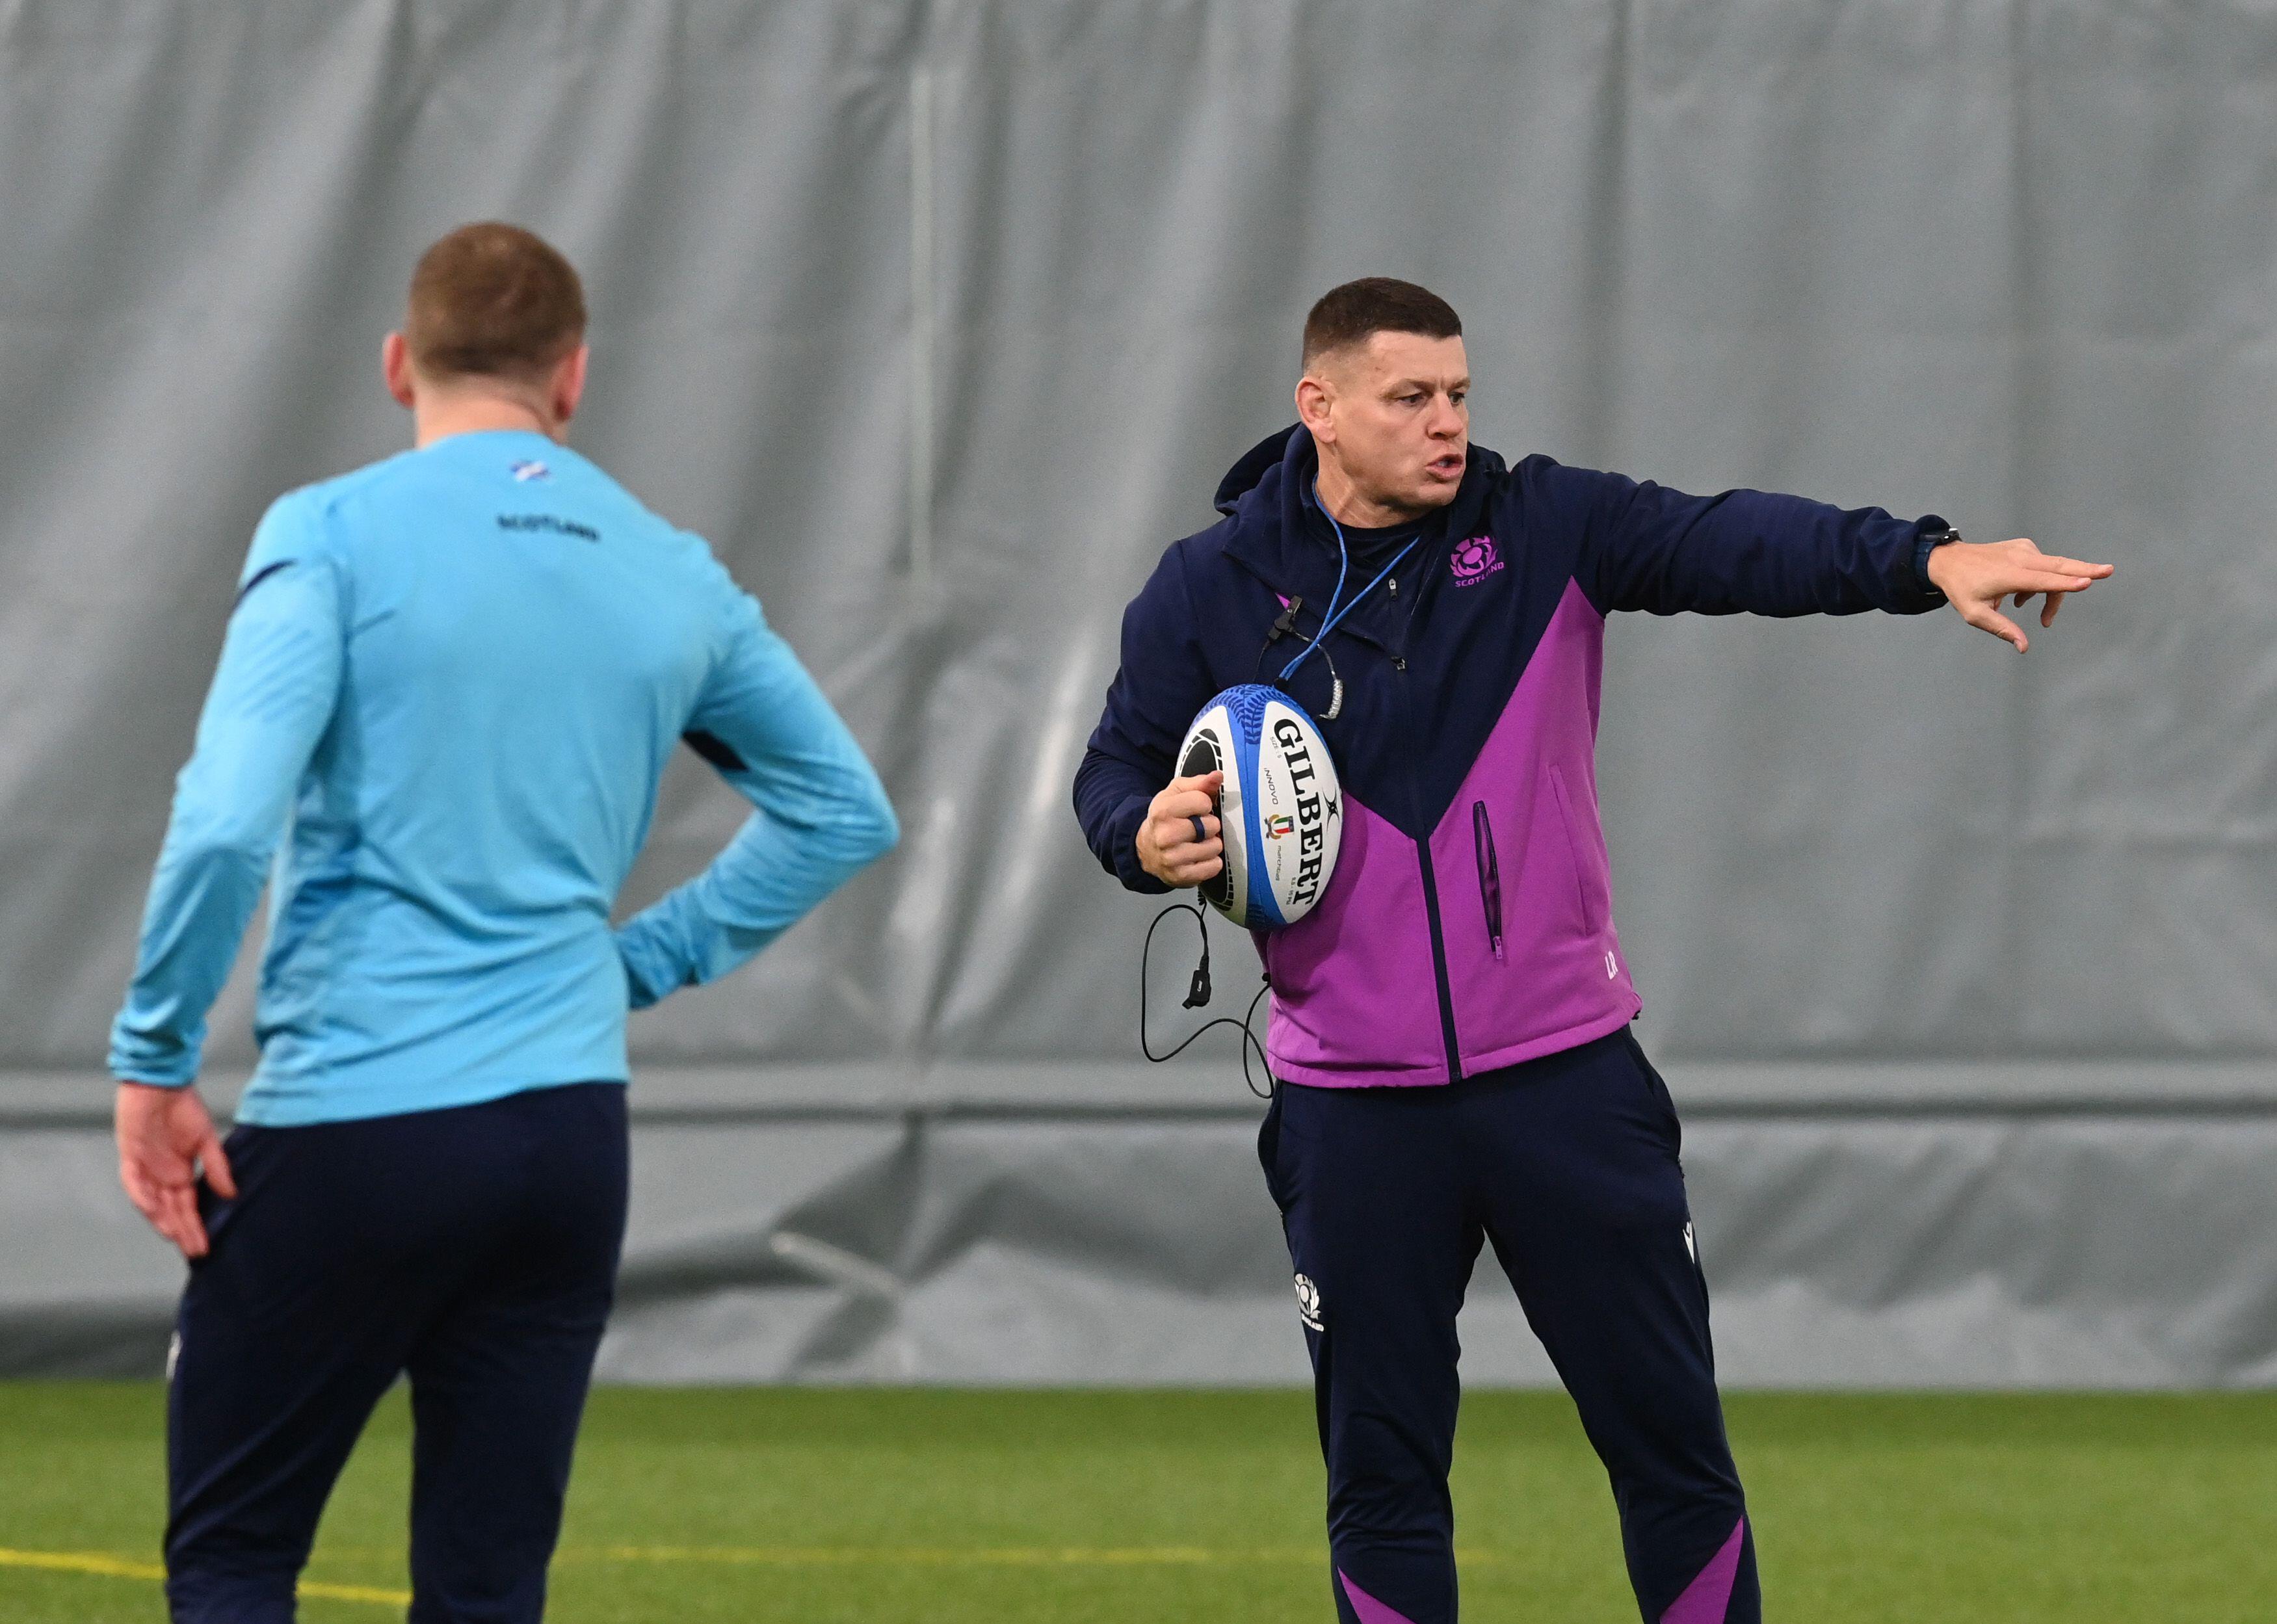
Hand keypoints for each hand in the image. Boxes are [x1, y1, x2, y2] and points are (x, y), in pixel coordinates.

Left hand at [114, 1083, 235, 1258]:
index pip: (189, 1207)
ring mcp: (145, 1169)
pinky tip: (153, 1209)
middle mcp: (162, 1177)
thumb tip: (231, 1193)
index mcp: (181, 1173)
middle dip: (183, 1231)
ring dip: (163, 1220)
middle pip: (172, 1211)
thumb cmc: (184, 1108)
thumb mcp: (206, 1139)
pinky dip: (143, 1196)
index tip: (206, 1246)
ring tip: (176, 1237)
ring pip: (153, 1203)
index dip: (196, 1226)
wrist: (162, 1084)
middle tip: (194, 1251)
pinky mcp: (130, 1157)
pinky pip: (134, 1183)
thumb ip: (217, 1167)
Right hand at [1135, 769, 1224, 886]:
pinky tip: (1198, 858)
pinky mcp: (1181, 876)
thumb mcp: (1176, 795)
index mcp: (1163, 811)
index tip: (1195, 810)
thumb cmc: (1165, 819)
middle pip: (1212, 825)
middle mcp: (1165, 835)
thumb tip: (1217, 776)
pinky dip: (1211, 862)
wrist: (1146, 850)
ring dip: (1211, 844)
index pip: (1204, 801)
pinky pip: (1214, 867)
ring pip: (1215, 847)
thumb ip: (1198, 783)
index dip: (1203, 804)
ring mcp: (1172, 858)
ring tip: (1197, 843)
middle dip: (1208, 825)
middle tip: (1196, 829)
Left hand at [1926, 536, 2113, 652]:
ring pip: (2052, 571)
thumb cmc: (1962, 589)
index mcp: (2010, 575)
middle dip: (2085, 569)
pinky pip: (2042, 567)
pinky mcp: (2025, 547)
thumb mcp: (1975, 614)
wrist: (1949, 561)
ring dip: (2046, 593)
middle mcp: (2020, 558)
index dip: (2067, 583)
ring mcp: (2024, 550)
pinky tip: (2016, 594)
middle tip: (2109, 570)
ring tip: (2017, 605)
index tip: (2088, 580)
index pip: (2044, 580)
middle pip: (2060, 566)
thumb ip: (2002, 629)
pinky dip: (2036, 583)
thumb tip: (2024, 647)